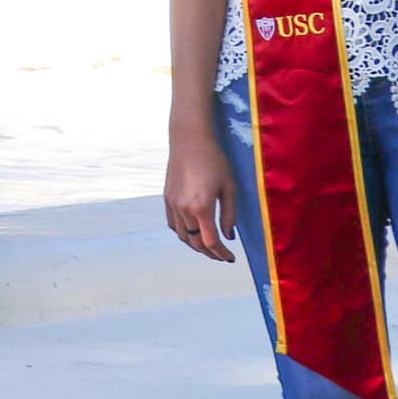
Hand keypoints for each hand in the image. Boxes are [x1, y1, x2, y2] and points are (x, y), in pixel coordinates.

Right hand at [162, 133, 236, 262]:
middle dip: (210, 253)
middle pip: (195, 242)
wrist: (190, 140)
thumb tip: (229, 236)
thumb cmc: (215, 161)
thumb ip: (229, 215)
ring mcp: (173, 204)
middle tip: (222, 256)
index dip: (221, 253)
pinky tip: (192, 232)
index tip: (230, 258)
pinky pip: (173, 224)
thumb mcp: (229, 188)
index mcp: (201, 207)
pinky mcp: (167, 198)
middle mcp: (184, 209)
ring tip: (208, 246)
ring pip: (182, 236)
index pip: (210, 242)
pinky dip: (183, 233)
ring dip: (196, 245)